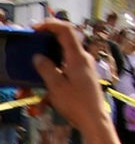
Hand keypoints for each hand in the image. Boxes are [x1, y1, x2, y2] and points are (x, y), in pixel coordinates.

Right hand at [31, 19, 111, 133]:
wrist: (94, 119)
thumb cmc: (77, 103)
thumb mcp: (56, 87)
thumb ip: (46, 69)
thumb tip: (38, 56)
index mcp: (78, 57)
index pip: (66, 31)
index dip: (51, 25)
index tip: (35, 28)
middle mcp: (83, 58)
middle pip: (63, 43)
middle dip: (45, 46)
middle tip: (31, 49)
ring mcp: (84, 67)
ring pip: (62, 59)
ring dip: (47, 67)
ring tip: (32, 79)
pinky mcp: (82, 76)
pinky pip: (65, 70)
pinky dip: (53, 76)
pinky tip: (44, 94)